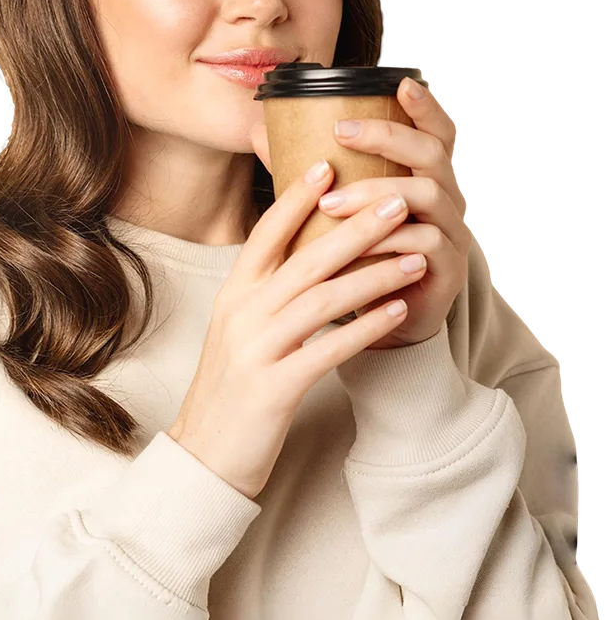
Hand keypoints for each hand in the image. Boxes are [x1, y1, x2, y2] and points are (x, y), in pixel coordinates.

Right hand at [169, 161, 426, 499]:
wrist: (205, 454)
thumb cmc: (231, 385)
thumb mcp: (239, 328)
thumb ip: (266, 290)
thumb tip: (306, 254)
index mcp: (233, 293)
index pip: (266, 233)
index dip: (296, 198)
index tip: (328, 165)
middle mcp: (241, 313)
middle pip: (304, 259)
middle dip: (355, 228)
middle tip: (397, 201)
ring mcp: (256, 350)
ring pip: (321, 299)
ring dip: (373, 275)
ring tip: (414, 257)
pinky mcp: (275, 388)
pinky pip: (328, 349)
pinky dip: (366, 327)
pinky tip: (398, 312)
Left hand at [251, 77, 470, 349]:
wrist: (387, 317)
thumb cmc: (360, 255)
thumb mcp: (336, 210)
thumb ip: (306, 171)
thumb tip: (259, 132)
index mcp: (425, 177)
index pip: (437, 132)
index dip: (425, 106)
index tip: (401, 82)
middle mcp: (448, 197)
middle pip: (432, 152)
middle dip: (387, 136)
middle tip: (341, 132)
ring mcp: (453, 231)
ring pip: (429, 193)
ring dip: (377, 193)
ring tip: (330, 204)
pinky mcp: (448, 267)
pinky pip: (426, 243)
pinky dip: (389, 240)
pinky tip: (358, 245)